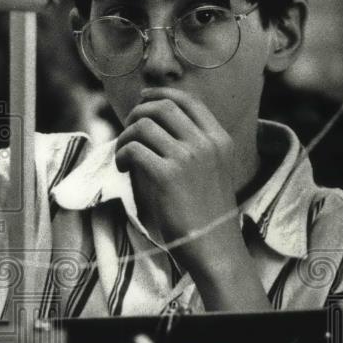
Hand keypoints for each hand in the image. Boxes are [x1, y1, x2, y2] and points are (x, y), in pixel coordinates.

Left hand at [113, 86, 243, 272]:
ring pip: (144, 124)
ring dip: (126, 135)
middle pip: (163, 106)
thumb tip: (154, 124)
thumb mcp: (214, 171)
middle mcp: (206, 143)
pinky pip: (134, 148)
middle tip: (128, 130)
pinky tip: (123, 168)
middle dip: (138, 112)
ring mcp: (188, 158)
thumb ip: (195, 147)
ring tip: (124, 155)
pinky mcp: (167, 175)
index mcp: (220, 140)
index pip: (189, 100)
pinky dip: (122, 154)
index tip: (143, 99)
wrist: (215, 248)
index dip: (161, 94)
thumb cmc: (208, 214)